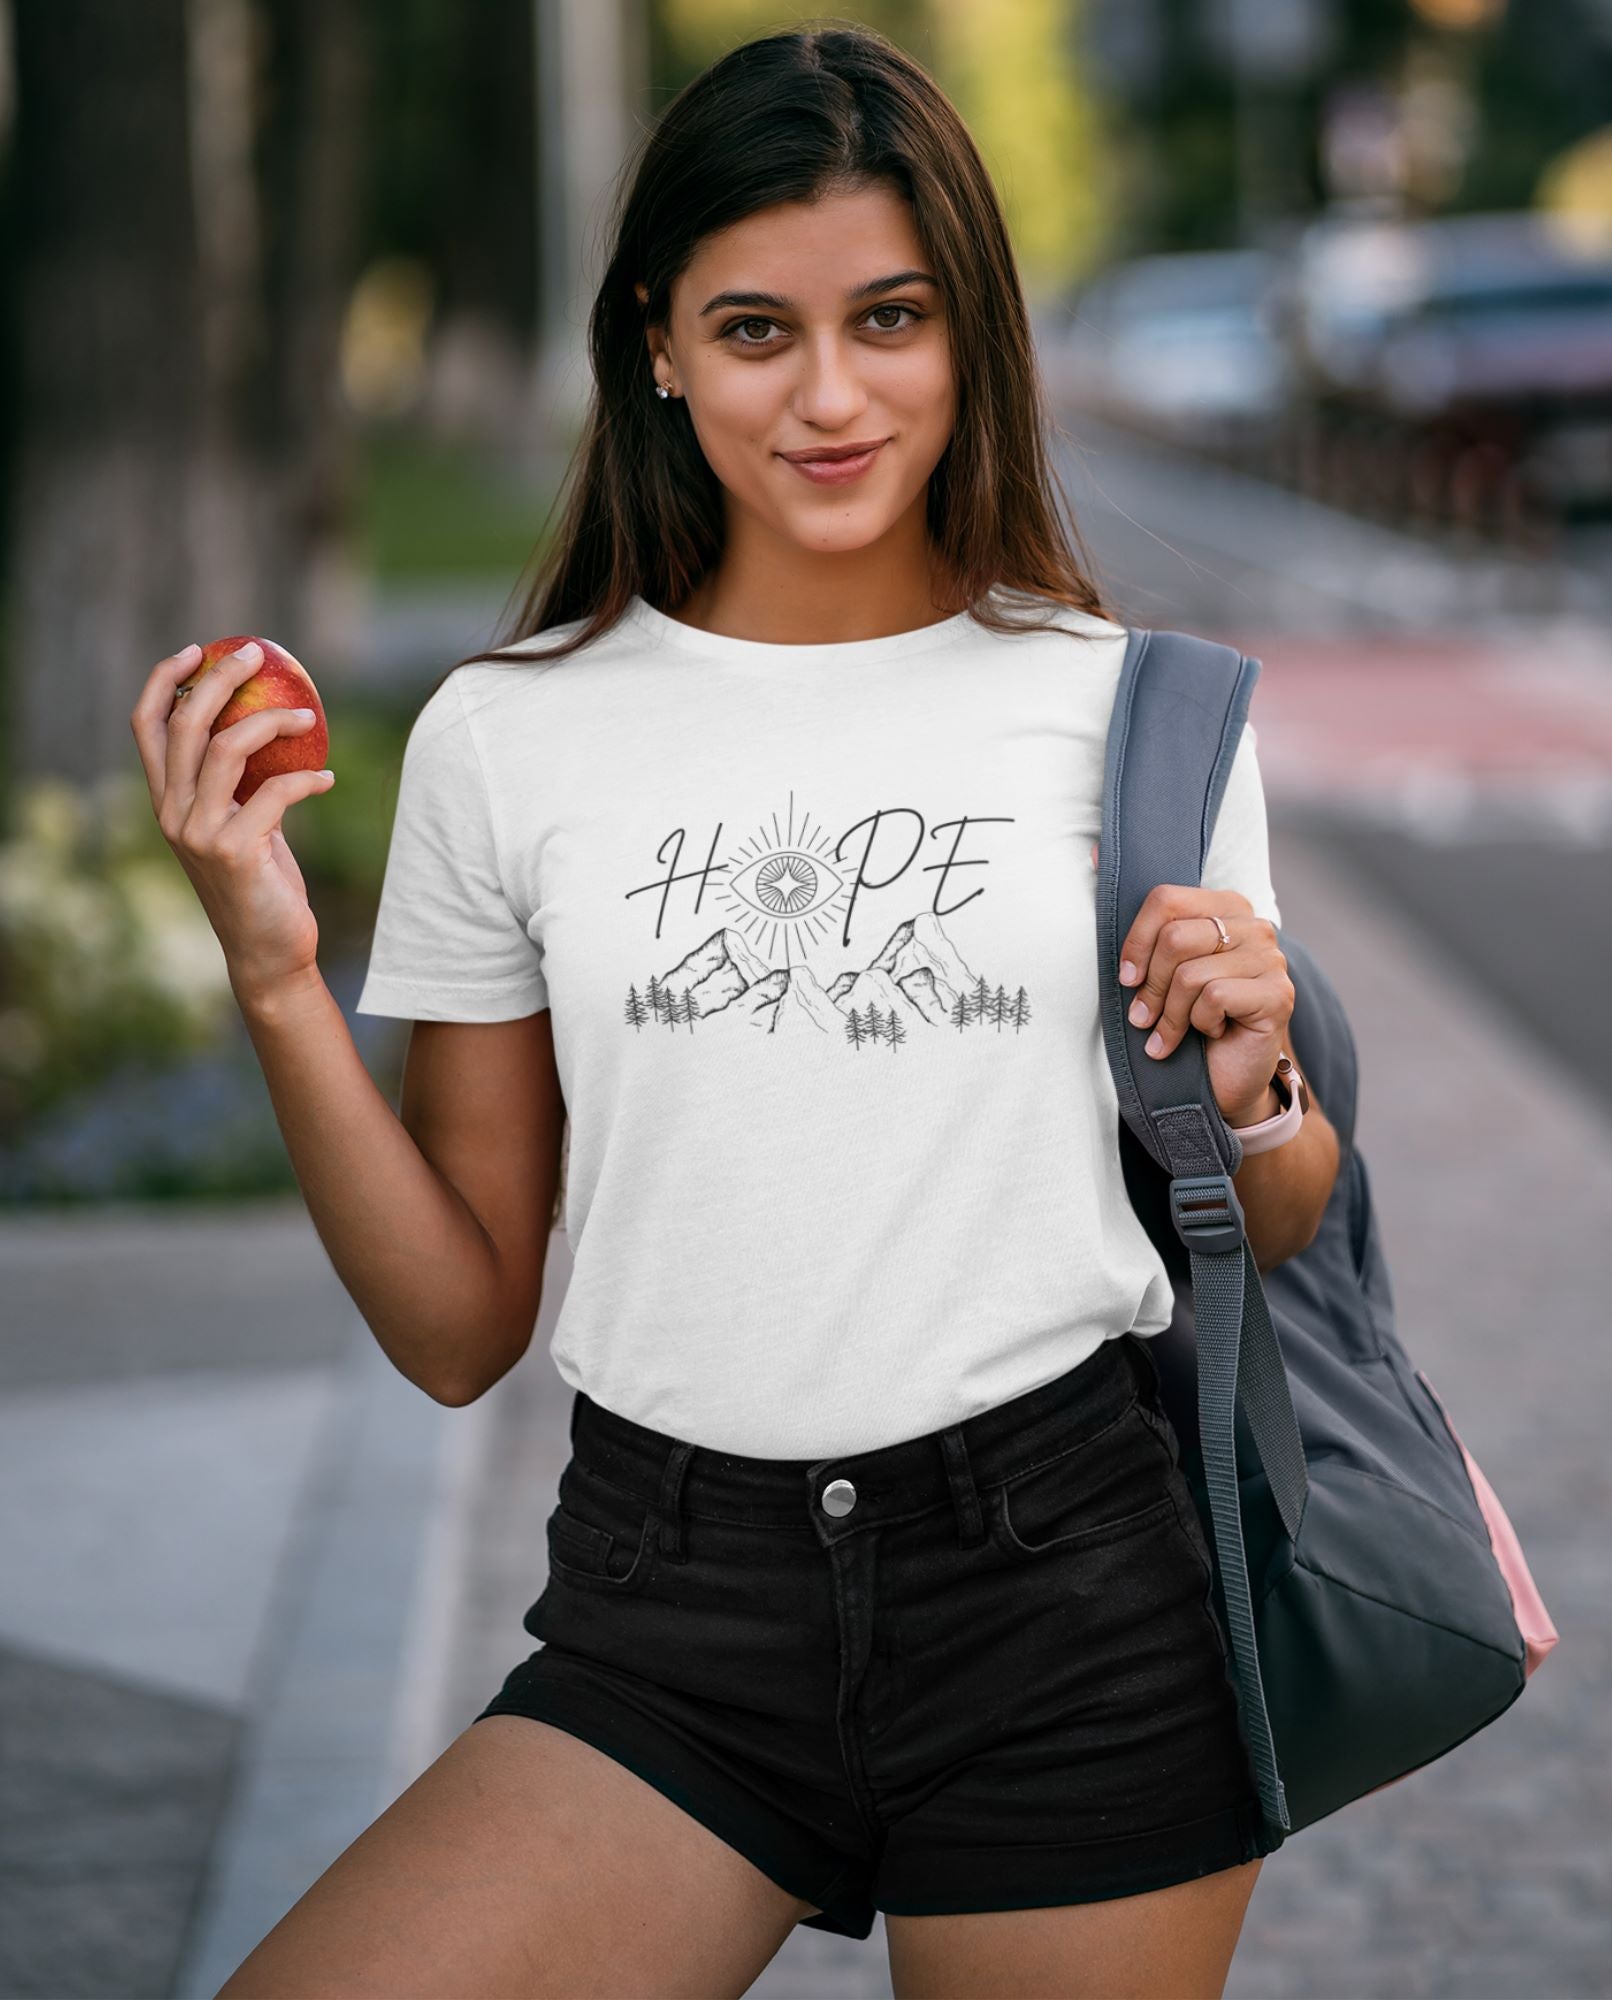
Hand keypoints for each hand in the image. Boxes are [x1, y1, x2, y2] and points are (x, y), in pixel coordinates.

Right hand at [130, 639, 334, 1008]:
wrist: (269, 949)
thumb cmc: (261, 882)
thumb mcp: (242, 824)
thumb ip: (237, 785)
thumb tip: (266, 725)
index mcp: (166, 801)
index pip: (147, 726)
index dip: (164, 681)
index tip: (197, 650)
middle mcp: (171, 813)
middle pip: (185, 723)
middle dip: (219, 678)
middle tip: (256, 653)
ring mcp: (198, 832)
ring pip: (227, 747)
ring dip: (272, 720)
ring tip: (307, 715)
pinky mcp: (233, 850)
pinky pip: (275, 791)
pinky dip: (307, 778)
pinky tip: (328, 778)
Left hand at [1092, 844, 1291, 1126]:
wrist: (1222, 1080)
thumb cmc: (1185, 1020)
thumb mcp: (1155, 969)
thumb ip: (1137, 920)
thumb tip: (1091, 851)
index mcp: (1225, 907)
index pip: (1165, 899)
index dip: (1135, 943)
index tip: (1126, 979)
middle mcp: (1255, 926)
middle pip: (1175, 937)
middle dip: (1151, 987)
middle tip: (1145, 1017)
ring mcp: (1272, 958)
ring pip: (1190, 974)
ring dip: (1171, 1015)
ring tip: (1172, 1034)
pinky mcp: (1278, 994)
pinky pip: (1213, 998)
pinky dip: (1197, 1025)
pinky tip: (1210, 1035)